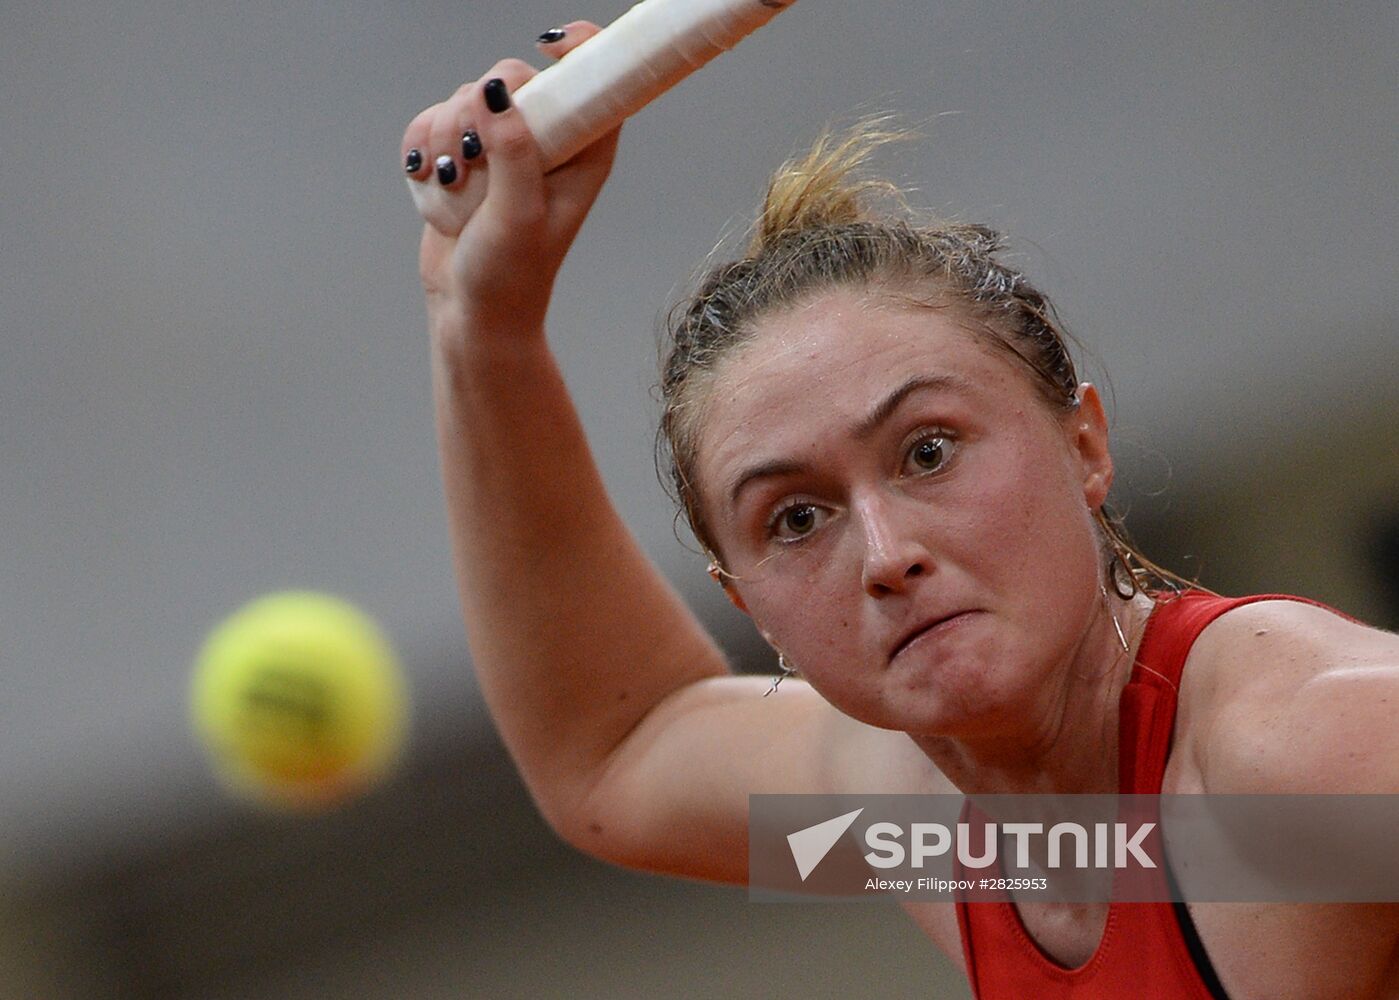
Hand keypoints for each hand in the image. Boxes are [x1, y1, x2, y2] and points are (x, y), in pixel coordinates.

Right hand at [401, 21, 619, 333]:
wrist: (472, 313)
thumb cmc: (510, 276)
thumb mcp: (518, 216)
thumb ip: (513, 153)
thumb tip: (497, 93)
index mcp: (583, 154)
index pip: (595, 80)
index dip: (579, 49)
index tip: (545, 47)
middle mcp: (547, 143)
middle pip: (513, 78)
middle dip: (475, 110)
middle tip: (469, 158)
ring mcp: (503, 148)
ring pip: (465, 99)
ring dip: (443, 137)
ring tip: (450, 187)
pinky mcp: (463, 157)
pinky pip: (432, 122)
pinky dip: (422, 148)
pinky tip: (428, 182)